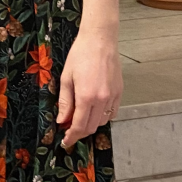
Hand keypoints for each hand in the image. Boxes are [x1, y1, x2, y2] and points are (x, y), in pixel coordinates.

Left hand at [55, 25, 122, 149]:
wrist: (100, 40)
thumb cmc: (80, 55)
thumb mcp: (66, 78)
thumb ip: (66, 102)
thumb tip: (62, 121)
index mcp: (86, 96)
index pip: (79, 126)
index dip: (72, 136)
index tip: (66, 141)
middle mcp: (102, 99)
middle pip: (92, 127)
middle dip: (80, 132)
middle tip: (69, 129)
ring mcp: (112, 96)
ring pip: (102, 121)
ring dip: (91, 124)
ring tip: (80, 117)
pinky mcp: (119, 92)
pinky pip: (112, 112)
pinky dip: (102, 116)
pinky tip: (94, 110)